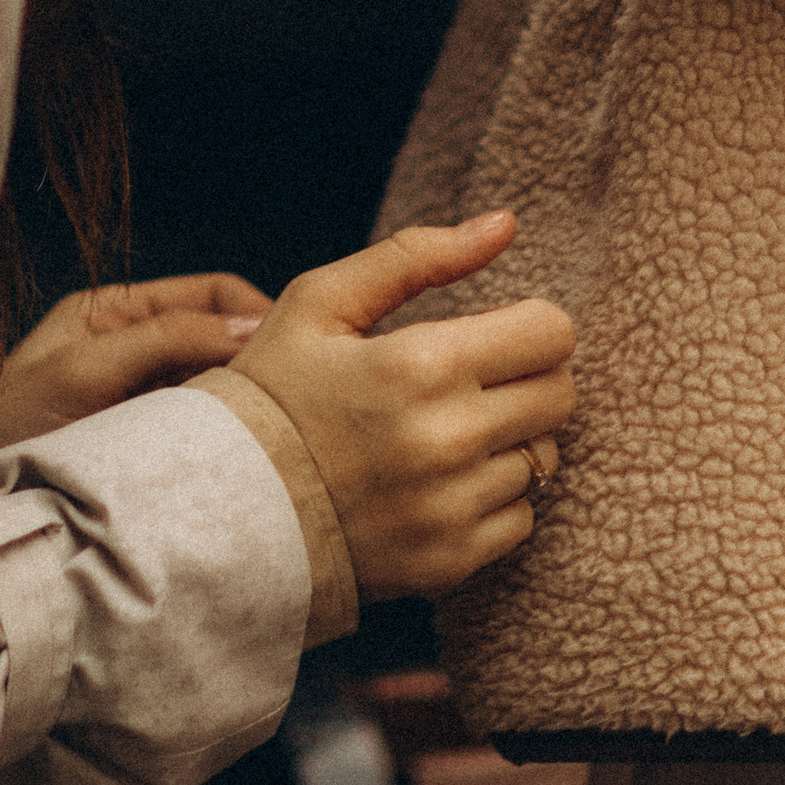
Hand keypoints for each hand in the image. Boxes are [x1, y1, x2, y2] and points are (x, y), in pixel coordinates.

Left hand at [0, 271, 268, 466]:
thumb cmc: (5, 426)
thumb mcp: (86, 371)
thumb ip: (165, 341)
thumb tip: (251, 331)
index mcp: (118, 311)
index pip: (213, 294)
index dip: (256, 315)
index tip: (292, 347)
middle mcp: (134, 349)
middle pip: (220, 342)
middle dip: (256, 364)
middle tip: (293, 397)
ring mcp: (139, 399)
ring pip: (213, 390)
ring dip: (238, 408)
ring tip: (266, 433)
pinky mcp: (141, 447)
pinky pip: (195, 434)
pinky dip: (217, 443)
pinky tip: (232, 461)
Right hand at [229, 210, 574, 598]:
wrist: (224, 508)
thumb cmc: (275, 392)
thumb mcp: (322, 303)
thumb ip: (417, 256)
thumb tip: (505, 224)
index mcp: (422, 364)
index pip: (552, 333)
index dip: (528, 325)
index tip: (492, 334)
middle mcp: (448, 439)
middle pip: (560, 395)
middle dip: (527, 379)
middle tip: (470, 383)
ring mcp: (452, 507)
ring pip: (542, 458)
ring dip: (505, 443)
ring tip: (439, 438)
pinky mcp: (452, 560)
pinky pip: (520, 519)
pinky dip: (491, 500)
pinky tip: (436, 486)